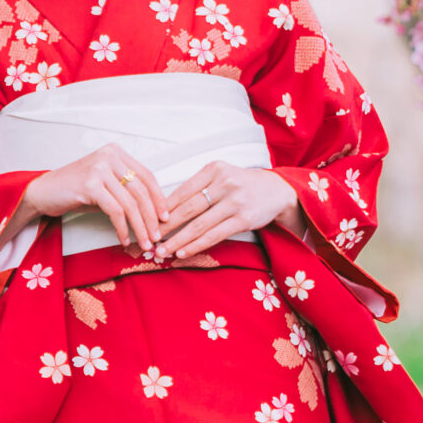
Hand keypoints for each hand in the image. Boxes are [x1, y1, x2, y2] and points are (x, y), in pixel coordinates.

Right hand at [20, 144, 170, 258]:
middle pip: (141, 190)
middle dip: (151, 217)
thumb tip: (152, 213)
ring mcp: (99, 169)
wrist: (41, 192)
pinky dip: (122, 228)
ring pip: (130, 202)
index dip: (158, 198)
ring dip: (139, 226)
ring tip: (143, 242)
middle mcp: (109, 156)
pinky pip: (115, 210)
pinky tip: (124, 239)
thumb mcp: (103, 184)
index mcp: (116, 153)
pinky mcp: (90, 185)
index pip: (147, 176)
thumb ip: (124, 191)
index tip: (165, 217)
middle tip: (156, 236)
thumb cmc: (73, 190)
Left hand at [157, 162, 303, 261]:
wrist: (276, 190)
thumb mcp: (220, 177)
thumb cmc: (241, 184)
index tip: (147, 222)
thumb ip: (197, 189)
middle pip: (188, 208)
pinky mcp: (244, 219)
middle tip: (149, 240)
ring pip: (199, 225)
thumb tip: (164, 212)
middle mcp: (225, 183)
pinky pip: (214, 235)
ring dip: (178, 240)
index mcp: (214, 169)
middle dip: (166, 227)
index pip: (182, 191)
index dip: (163, 209)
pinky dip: (196, 245)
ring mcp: (235, 201)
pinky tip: (183, 252)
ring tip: (162, 251)